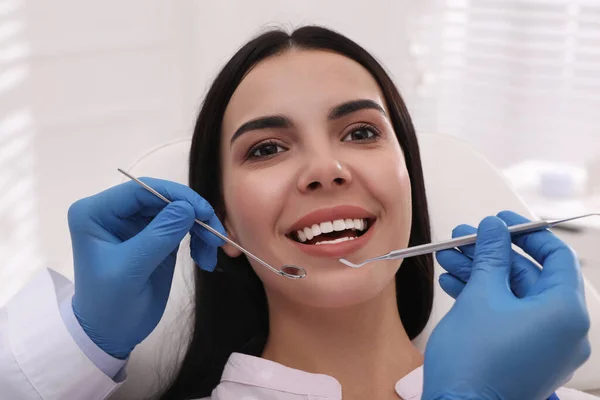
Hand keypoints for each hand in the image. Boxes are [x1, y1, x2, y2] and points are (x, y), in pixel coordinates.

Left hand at [68, 178, 224, 358]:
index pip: (141, 190)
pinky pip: (181, 227)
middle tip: (216, 235)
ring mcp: (136, 224)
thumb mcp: (132, 269)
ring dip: (199, 228)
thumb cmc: (109, 304)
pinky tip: (205, 259)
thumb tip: (188, 207)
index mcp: (96, 212)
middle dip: (192, 214)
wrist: (109, 335)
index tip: (204, 212)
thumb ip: (159, 235)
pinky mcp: (154, 237)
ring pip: (176, 211)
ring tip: (213, 251)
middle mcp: (115, 212)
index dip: (175, 196)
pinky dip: (198, 239)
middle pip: (162, 198)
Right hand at [422, 212, 590, 399]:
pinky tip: (454, 283)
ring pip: (514, 295)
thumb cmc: (474, 363)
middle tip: (464, 238)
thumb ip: (491, 256)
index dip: (527, 232)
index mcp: (565, 313)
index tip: (502, 221)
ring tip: (449, 258)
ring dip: (481, 273)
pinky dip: (484, 298)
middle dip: (491, 254)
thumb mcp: (481, 295)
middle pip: (529, 275)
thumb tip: (494, 228)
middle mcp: (564, 331)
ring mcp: (546, 346)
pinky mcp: (526, 356)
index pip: (556, 256)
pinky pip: (509, 315)